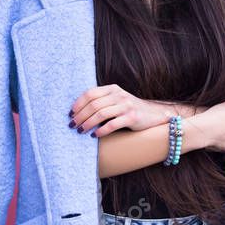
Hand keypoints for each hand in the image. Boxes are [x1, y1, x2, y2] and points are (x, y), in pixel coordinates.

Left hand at [69, 84, 184, 136]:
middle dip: (80, 116)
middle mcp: (119, 95)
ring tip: (81, 131)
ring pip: (101, 114)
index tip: (70, 114)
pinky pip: (112, 124)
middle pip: (93, 105)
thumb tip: (78, 111)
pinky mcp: (132, 117)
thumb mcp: (117, 100)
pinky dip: (101, 130)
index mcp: (113, 89)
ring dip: (88, 123)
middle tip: (73, 125)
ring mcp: (126, 106)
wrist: (154, 114)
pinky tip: (95, 135)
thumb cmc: (130, 110)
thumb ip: (102, 101)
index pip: (90, 93)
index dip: (78, 104)